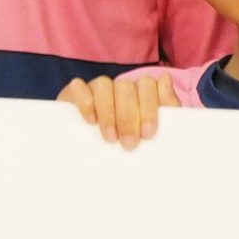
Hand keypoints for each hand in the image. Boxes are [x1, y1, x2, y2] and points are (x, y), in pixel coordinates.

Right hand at [58, 74, 179, 149]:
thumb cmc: (129, 144)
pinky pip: (78, 87)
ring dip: (108, 112)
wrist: (90, 157)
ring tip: (110, 138)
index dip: (150, 106)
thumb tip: (165, 81)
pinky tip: (91, 120)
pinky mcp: (73, 94)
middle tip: (129, 144)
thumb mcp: (152, 134)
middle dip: (129, 117)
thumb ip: (166, 113)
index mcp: (142, 92)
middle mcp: (120, 87)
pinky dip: (85, 102)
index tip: (148, 133)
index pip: (150, 85)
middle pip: (126, 87)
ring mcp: (96, 88)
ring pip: (103, 84)